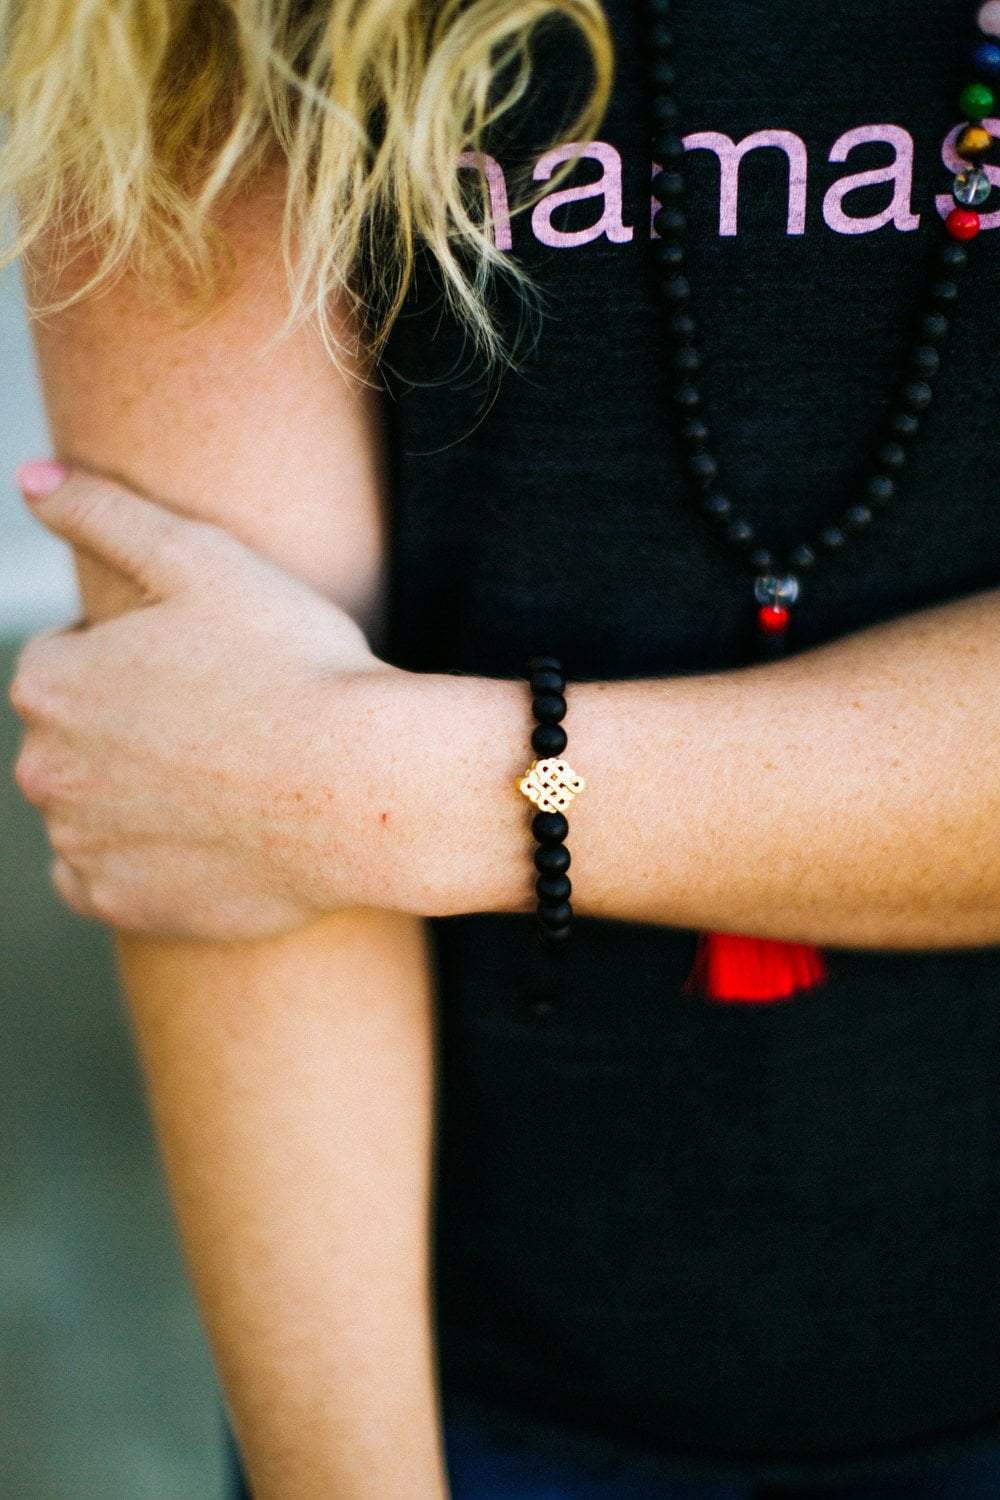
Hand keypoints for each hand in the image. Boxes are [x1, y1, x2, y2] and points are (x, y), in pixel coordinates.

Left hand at [8, 463, 400, 939]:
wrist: (364, 790)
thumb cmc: (294, 665)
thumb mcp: (201, 558)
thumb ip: (103, 511)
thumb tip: (30, 476)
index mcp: (50, 682)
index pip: (68, 659)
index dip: (139, 655)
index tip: (204, 663)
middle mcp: (45, 770)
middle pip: (75, 735)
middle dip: (126, 724)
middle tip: (220, 719)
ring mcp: (82, 846)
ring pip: (89, 806)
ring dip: (133, 791)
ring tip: (224, 776)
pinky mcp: (121, 905)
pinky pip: (102, 878)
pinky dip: (135, 859)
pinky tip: (198, 835)